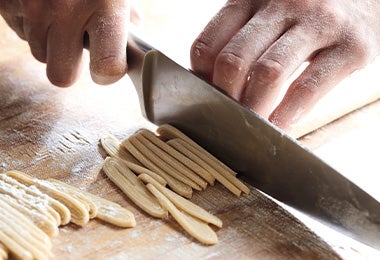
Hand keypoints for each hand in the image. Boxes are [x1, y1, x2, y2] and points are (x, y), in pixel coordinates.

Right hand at [0, 0, 138, 86]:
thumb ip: (125, 18)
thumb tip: (129, 46)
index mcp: (103, 6)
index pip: (107, 66)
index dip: (106, 74)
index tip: (106, 70)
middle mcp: (65, 10)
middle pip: (62, 75)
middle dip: (69, 65)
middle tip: (77, 46)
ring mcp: (31, 7)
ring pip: (40, 54)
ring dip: (51, 42)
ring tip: (59, 14)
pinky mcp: (6, 2)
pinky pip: (20, 33)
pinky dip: (31, 25)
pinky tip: (40, 3)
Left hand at [190, 0, 379, 131]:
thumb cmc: (306, 12)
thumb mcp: (268, 12)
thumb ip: (241, 37)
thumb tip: (211, 81)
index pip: (209, 44)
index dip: (201, 80)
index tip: (206, 98)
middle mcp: (283, 4)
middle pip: (234, 60)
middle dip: (226, 98)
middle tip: (229, 116)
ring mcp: (319, 23)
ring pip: (268, 72)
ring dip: (254, 107)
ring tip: (253, 124)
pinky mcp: (352, 46)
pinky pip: (310, 84)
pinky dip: (289, 111)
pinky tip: (281, 125)